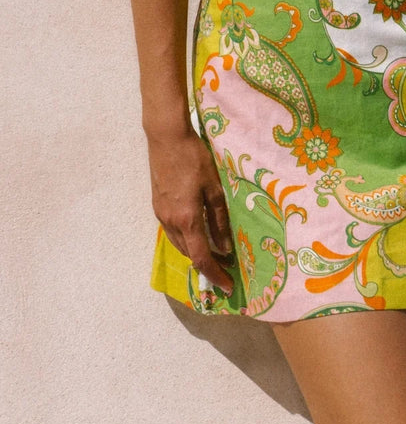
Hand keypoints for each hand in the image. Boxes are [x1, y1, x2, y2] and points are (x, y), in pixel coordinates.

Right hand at [147, 129, 233, 295]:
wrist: (166, 138)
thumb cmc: (194, 158)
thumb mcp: (213, 187)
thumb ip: (219, 219)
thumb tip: (226, 248)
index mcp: (187, 219)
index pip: (202, 258)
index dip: (215, 275)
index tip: (229, 285)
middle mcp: (170, 222)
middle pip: (189, 254)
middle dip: (207, 265)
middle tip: (226, 268)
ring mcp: (161, 214)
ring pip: (179, 244)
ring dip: (196, 252)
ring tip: (214, 254)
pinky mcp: (157, 206)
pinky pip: (172, 232)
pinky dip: (186, 239)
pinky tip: (197, 232)